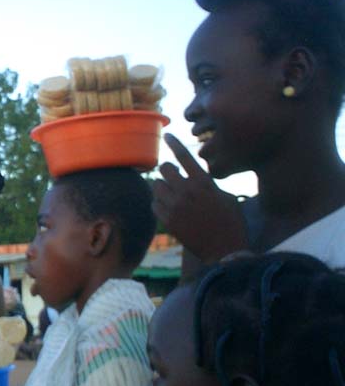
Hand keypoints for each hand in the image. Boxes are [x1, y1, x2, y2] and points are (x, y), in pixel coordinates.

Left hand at [152, 134, 248, 262]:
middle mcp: (187, 191)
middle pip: (165, 169)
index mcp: (204, 182)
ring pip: (157, 186)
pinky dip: (158, 203)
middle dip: (168, 170)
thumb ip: (207, 183)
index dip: (174, 144)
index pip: (185, 156)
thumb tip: (194, 174)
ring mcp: (175, 206)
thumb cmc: (231, 221)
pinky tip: (168, 207)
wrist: (224, 249)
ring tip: (172, 193)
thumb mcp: (225, 196)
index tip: (167, 135)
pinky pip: (154, 204)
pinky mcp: (168, 221)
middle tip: (174, 176)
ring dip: (162, 187)